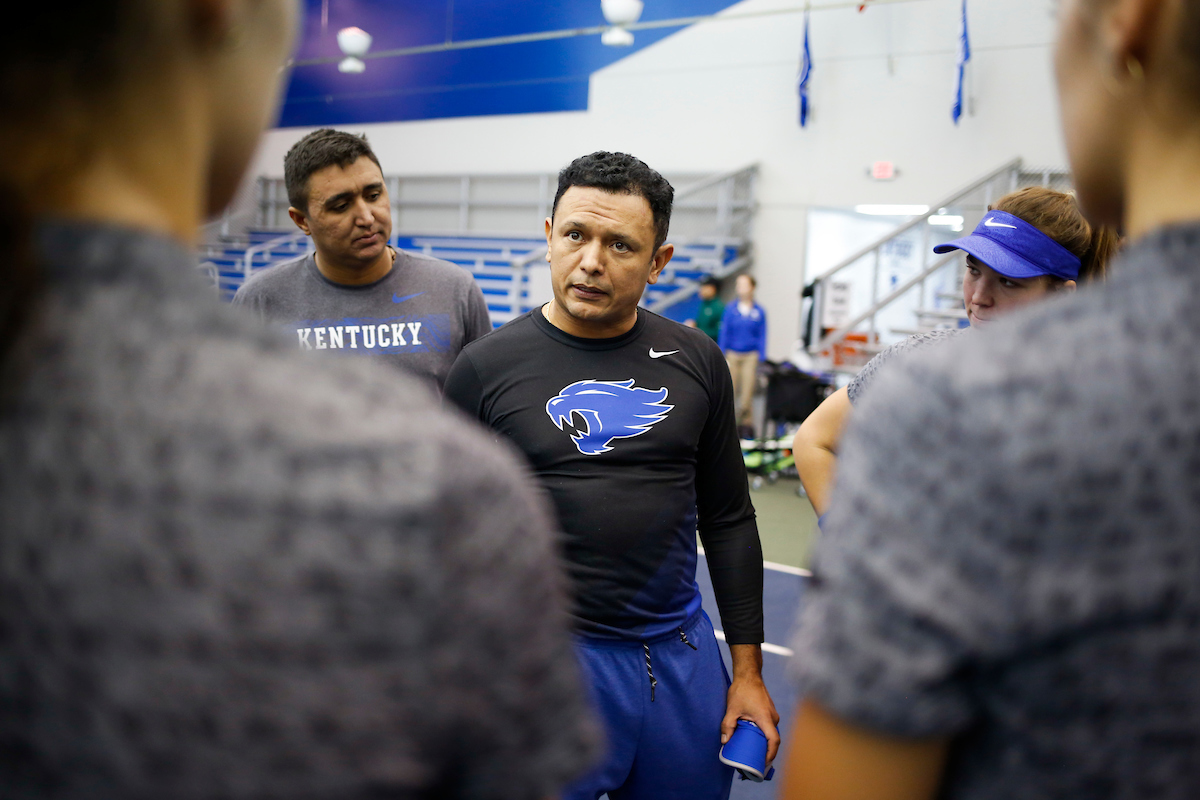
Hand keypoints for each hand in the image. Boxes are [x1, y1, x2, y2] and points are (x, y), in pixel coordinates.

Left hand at [722, 644, 780, 764]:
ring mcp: (772, 714)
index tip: (764, 763)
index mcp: (766, 718)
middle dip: (766, 753)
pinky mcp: (769, 712)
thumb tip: (724, 742)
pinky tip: (755, 740)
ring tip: (754, 754)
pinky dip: (764, 735)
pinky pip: (769, 727)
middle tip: (756, 763)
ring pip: (771, 733)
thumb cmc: (742, 690)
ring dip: (765, 744)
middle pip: (773, 739)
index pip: (774, 741)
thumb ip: (727, 725)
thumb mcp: (732, 709)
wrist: (748, 674)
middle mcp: (773, 717)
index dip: (770, 754)